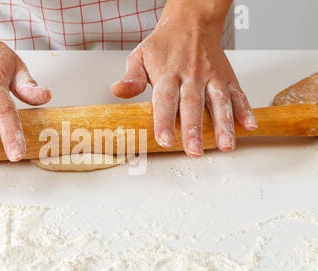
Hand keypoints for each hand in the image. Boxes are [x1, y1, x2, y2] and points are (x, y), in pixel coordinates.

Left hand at [112, 13, 256, 156]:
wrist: (191, 22)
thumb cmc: (164, 44)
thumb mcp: (140, 56)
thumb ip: (131, 77)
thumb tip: (118, 91)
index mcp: (168, 73)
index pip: (165, 100)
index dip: (164, 121)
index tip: (164, 139)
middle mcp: (192, 75)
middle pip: (193, 104)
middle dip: (194, 129)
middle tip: (194, 151)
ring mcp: (211, 76)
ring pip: (218, 101)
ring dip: (224, 124)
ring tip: (226, 145)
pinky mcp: (226, 77)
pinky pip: (237, 93)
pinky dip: (244, 109)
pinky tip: (248, 125)